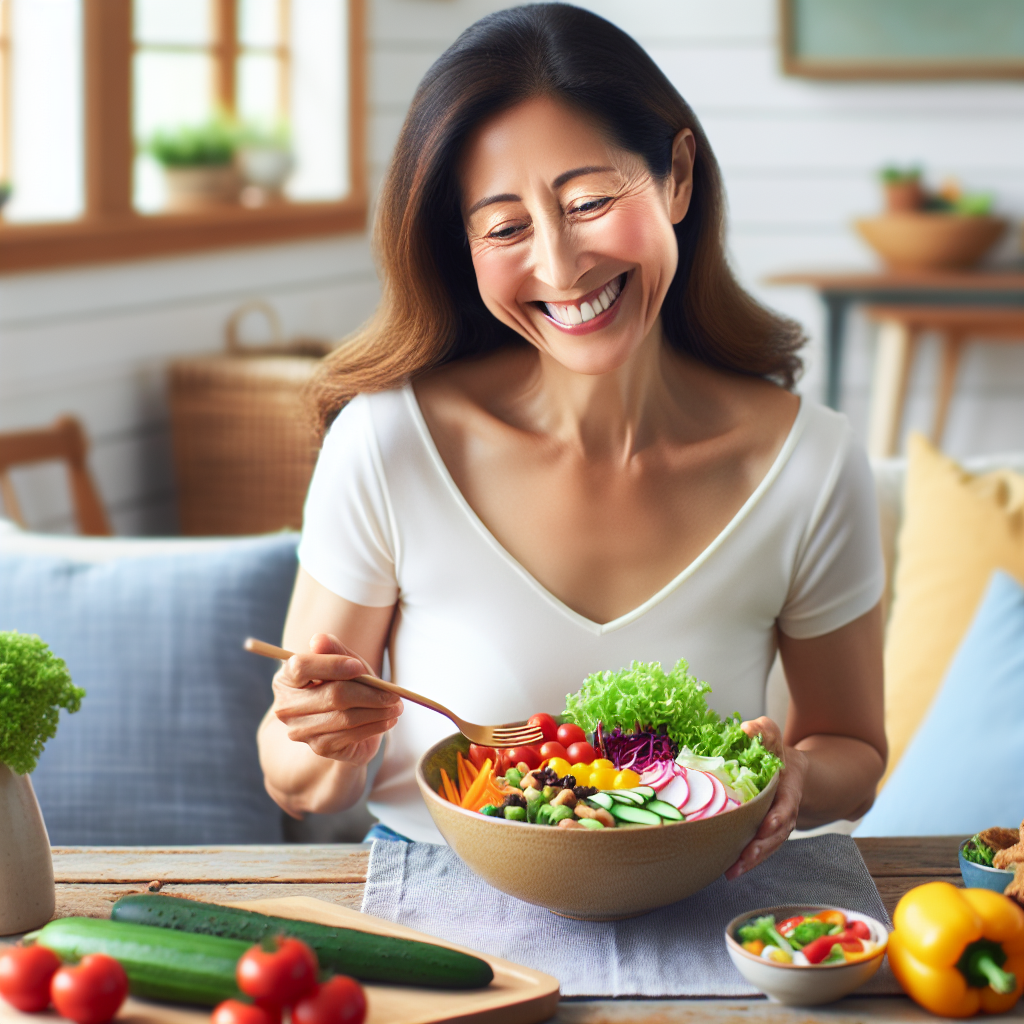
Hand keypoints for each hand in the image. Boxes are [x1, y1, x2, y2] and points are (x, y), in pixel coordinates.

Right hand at [271, 633, 402, 766]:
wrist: (345, 724)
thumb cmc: (344, 686)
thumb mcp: (344, 663)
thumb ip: (334, 650)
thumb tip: (318, 640)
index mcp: (286, 678)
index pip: (302, 667)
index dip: (333, 665)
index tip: (359, 667)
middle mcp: (286, 706)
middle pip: (332, 694)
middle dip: (370, 693)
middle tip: (393, 694)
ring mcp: (301, 730)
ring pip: (346, 717)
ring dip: (378, 711)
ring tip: (395, 706)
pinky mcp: (319, 747)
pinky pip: (351, 734)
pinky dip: (375, 726)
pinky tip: (388, 721)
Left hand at [724, 716, 806, 880]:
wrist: (791, 773)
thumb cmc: (776, 755)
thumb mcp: (773, 739)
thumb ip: (764, 731)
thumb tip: (747, 727)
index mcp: (788, 789)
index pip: (786, 805)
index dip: (778, 816)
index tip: (768, 825)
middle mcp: (784, 812)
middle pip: (777, 834)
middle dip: (762, 847)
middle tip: (745, 857)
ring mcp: (776, 826)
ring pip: (767, 847)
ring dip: (752, 860)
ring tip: (733, 871)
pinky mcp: (764, 834)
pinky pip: (758, 849)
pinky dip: (746, 861)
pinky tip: (728, 870)